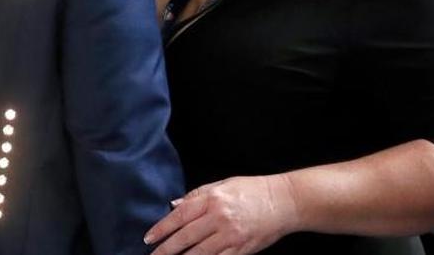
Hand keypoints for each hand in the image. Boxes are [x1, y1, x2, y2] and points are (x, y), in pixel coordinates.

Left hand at [144, 175, 298, 254]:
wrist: (283, 202)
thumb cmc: (252, 190)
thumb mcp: (222, 184)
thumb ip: (196, 195)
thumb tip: (173, 205)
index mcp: (212, 199)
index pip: (180, 216)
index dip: (162, 228)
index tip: (149, 238)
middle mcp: (220, 217)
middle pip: (186, 237)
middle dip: (166, 249)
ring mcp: (231, 235)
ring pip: (200, 253)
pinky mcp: (242, 249)